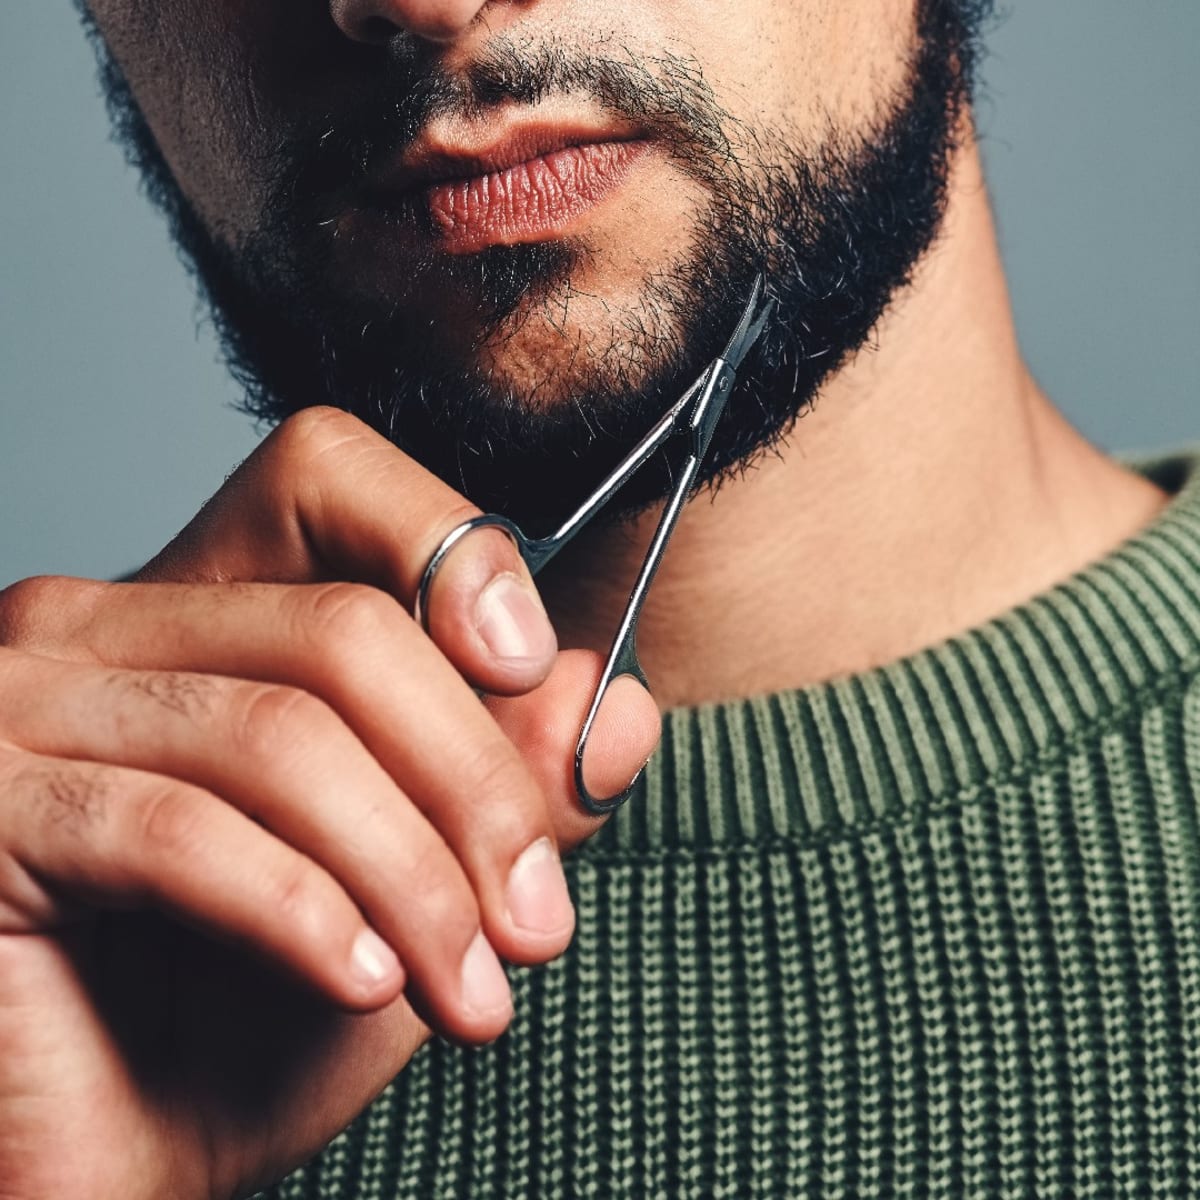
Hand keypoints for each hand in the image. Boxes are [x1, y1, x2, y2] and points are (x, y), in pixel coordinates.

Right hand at [0, 408, 660, 1199]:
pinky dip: (299, 911)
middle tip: (535, 923)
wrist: (99, 1164)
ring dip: (410, 876)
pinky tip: (360, 983)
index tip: (534, 667)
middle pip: (343, 630)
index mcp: (203, 612)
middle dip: (473, 785)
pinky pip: (180, 834)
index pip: (326, 474)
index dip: (446, 543)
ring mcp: (25, 706)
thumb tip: (615, 701)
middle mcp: (99, 626)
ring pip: (282, 735)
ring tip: (469, 990)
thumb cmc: (242, 1022)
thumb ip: (511, 787)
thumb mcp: (416, 891)